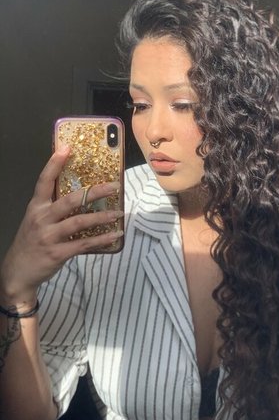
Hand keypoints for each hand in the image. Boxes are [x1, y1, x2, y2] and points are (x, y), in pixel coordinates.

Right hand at [0, 146, 122, 305]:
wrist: (18, 271)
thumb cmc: (32, 243)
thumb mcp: (36, 221)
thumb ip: (54, 208)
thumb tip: (82, 196)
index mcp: (36, 207)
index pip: (44, 181)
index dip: (55, 163)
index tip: (68, 148)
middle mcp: (42, 218)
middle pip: (70, 200)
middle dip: (95, 192)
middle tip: (114, 186)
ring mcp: (49, 236)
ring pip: (80, 222)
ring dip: (102, 217)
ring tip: (119, 213)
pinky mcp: (58, 253)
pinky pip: (84, 244)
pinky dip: (102, 239)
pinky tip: (115, 235)